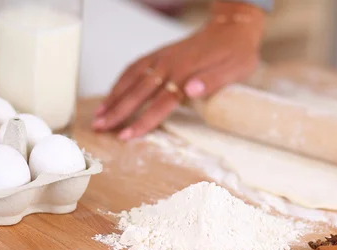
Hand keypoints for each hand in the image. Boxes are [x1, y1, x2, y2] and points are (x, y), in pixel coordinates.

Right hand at [92, 1, 264, 139]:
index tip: (125, 136)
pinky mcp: (160, 54)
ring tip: (98, 116)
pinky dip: (120, 81)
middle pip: (138, 92)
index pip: (161, 103)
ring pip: (131, 79)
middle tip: (99, 129)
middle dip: (117, 112)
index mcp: (187, 73)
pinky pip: (135, 68)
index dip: (143, 121)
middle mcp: (169, 64)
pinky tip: (111, 94)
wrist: (233, 27)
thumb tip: (191, 91)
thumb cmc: (238, 53)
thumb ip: (213, 81)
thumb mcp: (235, 69)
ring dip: (113, 97)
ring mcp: (162, 58)